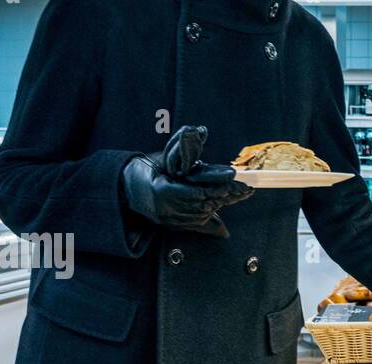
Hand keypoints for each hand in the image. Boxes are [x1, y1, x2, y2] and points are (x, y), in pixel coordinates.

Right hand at [122, 126, 252, 237]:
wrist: (125, 190)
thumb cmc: (145, 170)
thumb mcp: (162, 158)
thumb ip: (181, 146)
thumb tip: (200, 130)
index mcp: (163, 191)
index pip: (198, 191)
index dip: (218, 185)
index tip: (234, 179)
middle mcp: (168, 208)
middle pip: (206, 202)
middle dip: (227, 194)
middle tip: (246, 188)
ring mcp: (171, 219)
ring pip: (204, 213)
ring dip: (223, 203)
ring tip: (241, 194)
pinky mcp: (174, 225)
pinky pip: (198, 223)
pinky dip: (213, 216)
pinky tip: (226, 206)